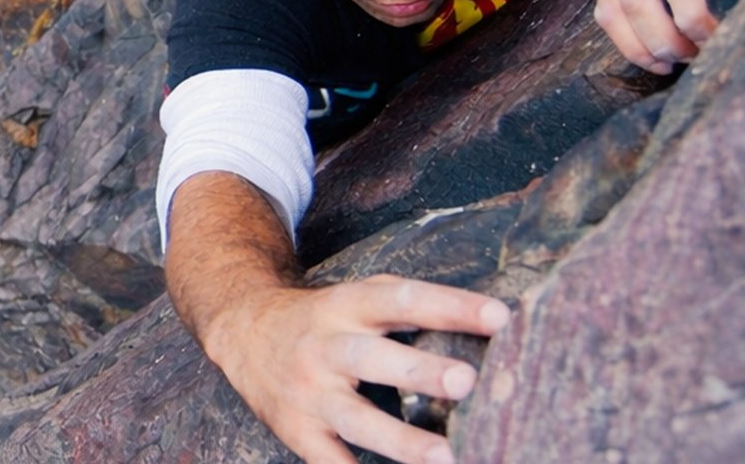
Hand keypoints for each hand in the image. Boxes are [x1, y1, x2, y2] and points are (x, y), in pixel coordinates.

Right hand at [202, 274, 510, 463]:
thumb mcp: (358, 296)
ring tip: (446, 456)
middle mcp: (326, 347)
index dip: (450, 306)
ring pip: (355, 418)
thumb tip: (494, 323)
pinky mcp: (297, 431)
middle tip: (466, 382)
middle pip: (372, 358)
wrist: (244, 332)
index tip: (500, 317)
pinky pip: (330, 461)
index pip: (403, 300)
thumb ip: (412, 306)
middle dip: (419, 371)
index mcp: (347, 306)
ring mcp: (309, 393)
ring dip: (401, 440)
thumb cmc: (326, 318)